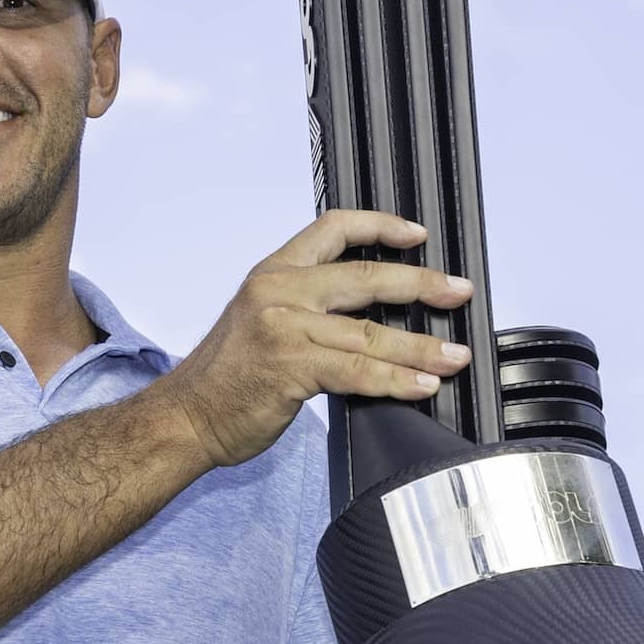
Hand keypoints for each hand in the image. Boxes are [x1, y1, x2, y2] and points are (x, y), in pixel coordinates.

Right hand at [156, 209, 475, 467]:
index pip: (332, 228)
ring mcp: (283, 329)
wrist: (185, 418)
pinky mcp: (290, 368)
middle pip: (364, 277)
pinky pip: (357, 371)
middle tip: (457, 291)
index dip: (380, 226)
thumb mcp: (259, 320)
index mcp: (273, 273)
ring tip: (454, 354)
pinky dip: (395, 380)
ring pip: (369, 331)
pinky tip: (421, 385)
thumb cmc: (225, 378)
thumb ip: (306, 307)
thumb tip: (370, 316)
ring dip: (420, 346)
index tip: (417, 235)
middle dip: (421, 284)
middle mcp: (278, 292)